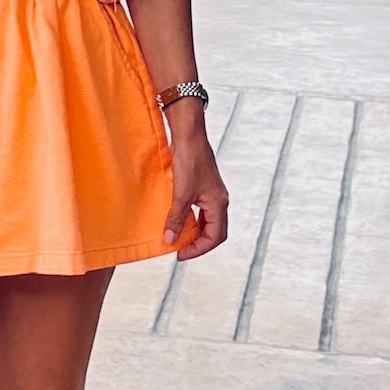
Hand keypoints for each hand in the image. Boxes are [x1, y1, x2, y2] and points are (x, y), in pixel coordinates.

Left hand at [163, 110, 227, 258]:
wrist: (189, 136)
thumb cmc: (189, 161)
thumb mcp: (181, 193)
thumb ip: (176, 218)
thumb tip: (170, 239)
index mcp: (219, 204)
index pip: (215, 237)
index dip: (198, 249)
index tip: (180, 254)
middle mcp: (219, 200)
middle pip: (215, 232)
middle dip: (198, 244)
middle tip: (179, 250)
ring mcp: (212, 193)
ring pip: (208, 221)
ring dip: (195, 232)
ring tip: (178, 237)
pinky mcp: (204, 187)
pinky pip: (201, 210)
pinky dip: (192, 219)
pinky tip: (178, 219)